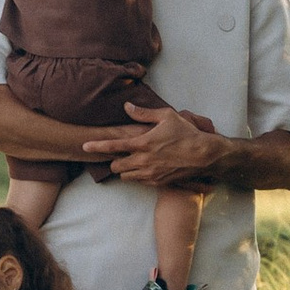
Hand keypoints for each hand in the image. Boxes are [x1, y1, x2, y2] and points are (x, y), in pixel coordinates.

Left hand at [103, 102, 220, 187]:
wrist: (205, 156)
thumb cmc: (187, 134)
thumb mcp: (167, 117)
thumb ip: (144, 113)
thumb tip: (127, 106)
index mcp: (143, 143)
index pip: (113, 146)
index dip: (96, 146)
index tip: (85, 146)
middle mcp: (143, 161)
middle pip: (116, 166)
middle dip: (114, 160)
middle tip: (120, 154)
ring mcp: (150, 174)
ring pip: (126, 176)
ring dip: (125, 169)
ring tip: (132, 161)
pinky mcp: (158, 183)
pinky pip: (139, 182)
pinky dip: (138, 176)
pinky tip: (146, 168)